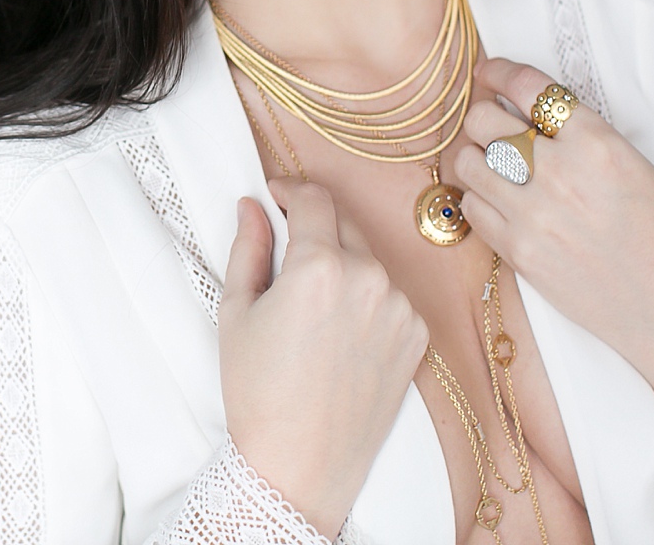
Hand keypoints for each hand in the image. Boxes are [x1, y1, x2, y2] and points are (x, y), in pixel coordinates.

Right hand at [219, 180, 428, 537]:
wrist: (299, 464)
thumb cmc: (258, 392)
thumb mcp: (236, 312)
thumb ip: (248, 247)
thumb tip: (253, 206)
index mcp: (319, 266)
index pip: (314, 197)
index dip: (291, 189)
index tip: (277, 196)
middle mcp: (368, 278)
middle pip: (343, 223)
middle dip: (316, 226)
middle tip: (288, 252)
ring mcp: (399, 308)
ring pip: (367, 261)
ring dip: (342, 265)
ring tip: (312, 308)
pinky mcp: (417, 336)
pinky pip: (389, 296)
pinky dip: (367, 300)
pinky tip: (339, 334)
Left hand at [449, 58, 653, 485]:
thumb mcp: (638, 166)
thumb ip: (585, 137)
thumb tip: (534, 115)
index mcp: (597, 142)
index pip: (528, 86)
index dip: (500, 72)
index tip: (490, 72)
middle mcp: (560, 172)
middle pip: (484, 120)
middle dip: (483, 116)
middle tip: (489, 125)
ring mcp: (533, 214)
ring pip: (466, 162)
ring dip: (473, 156)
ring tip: (488, 164)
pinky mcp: (518, 252)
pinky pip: (471, 206)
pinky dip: (477, 197)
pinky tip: (495, 202)